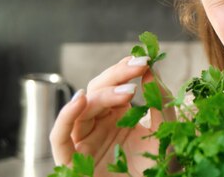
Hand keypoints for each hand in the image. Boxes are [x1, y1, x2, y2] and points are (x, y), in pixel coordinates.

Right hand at [50, 55, 175, 176]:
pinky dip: (66, 116)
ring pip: (82, 108)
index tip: (144, 58)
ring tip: (127, 91)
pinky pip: (59, 136)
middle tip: (137, 65)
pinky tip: (81, 100)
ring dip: (102, 94)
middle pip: (97, 90)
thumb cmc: (155, 169)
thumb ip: (159, 101)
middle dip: (117, 75)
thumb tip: (150, 69)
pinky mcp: (70, 161)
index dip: (126, 69)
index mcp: (119, 116)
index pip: (116, 84)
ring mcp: (83, 141)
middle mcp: (99, 125)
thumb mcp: (164, 131)